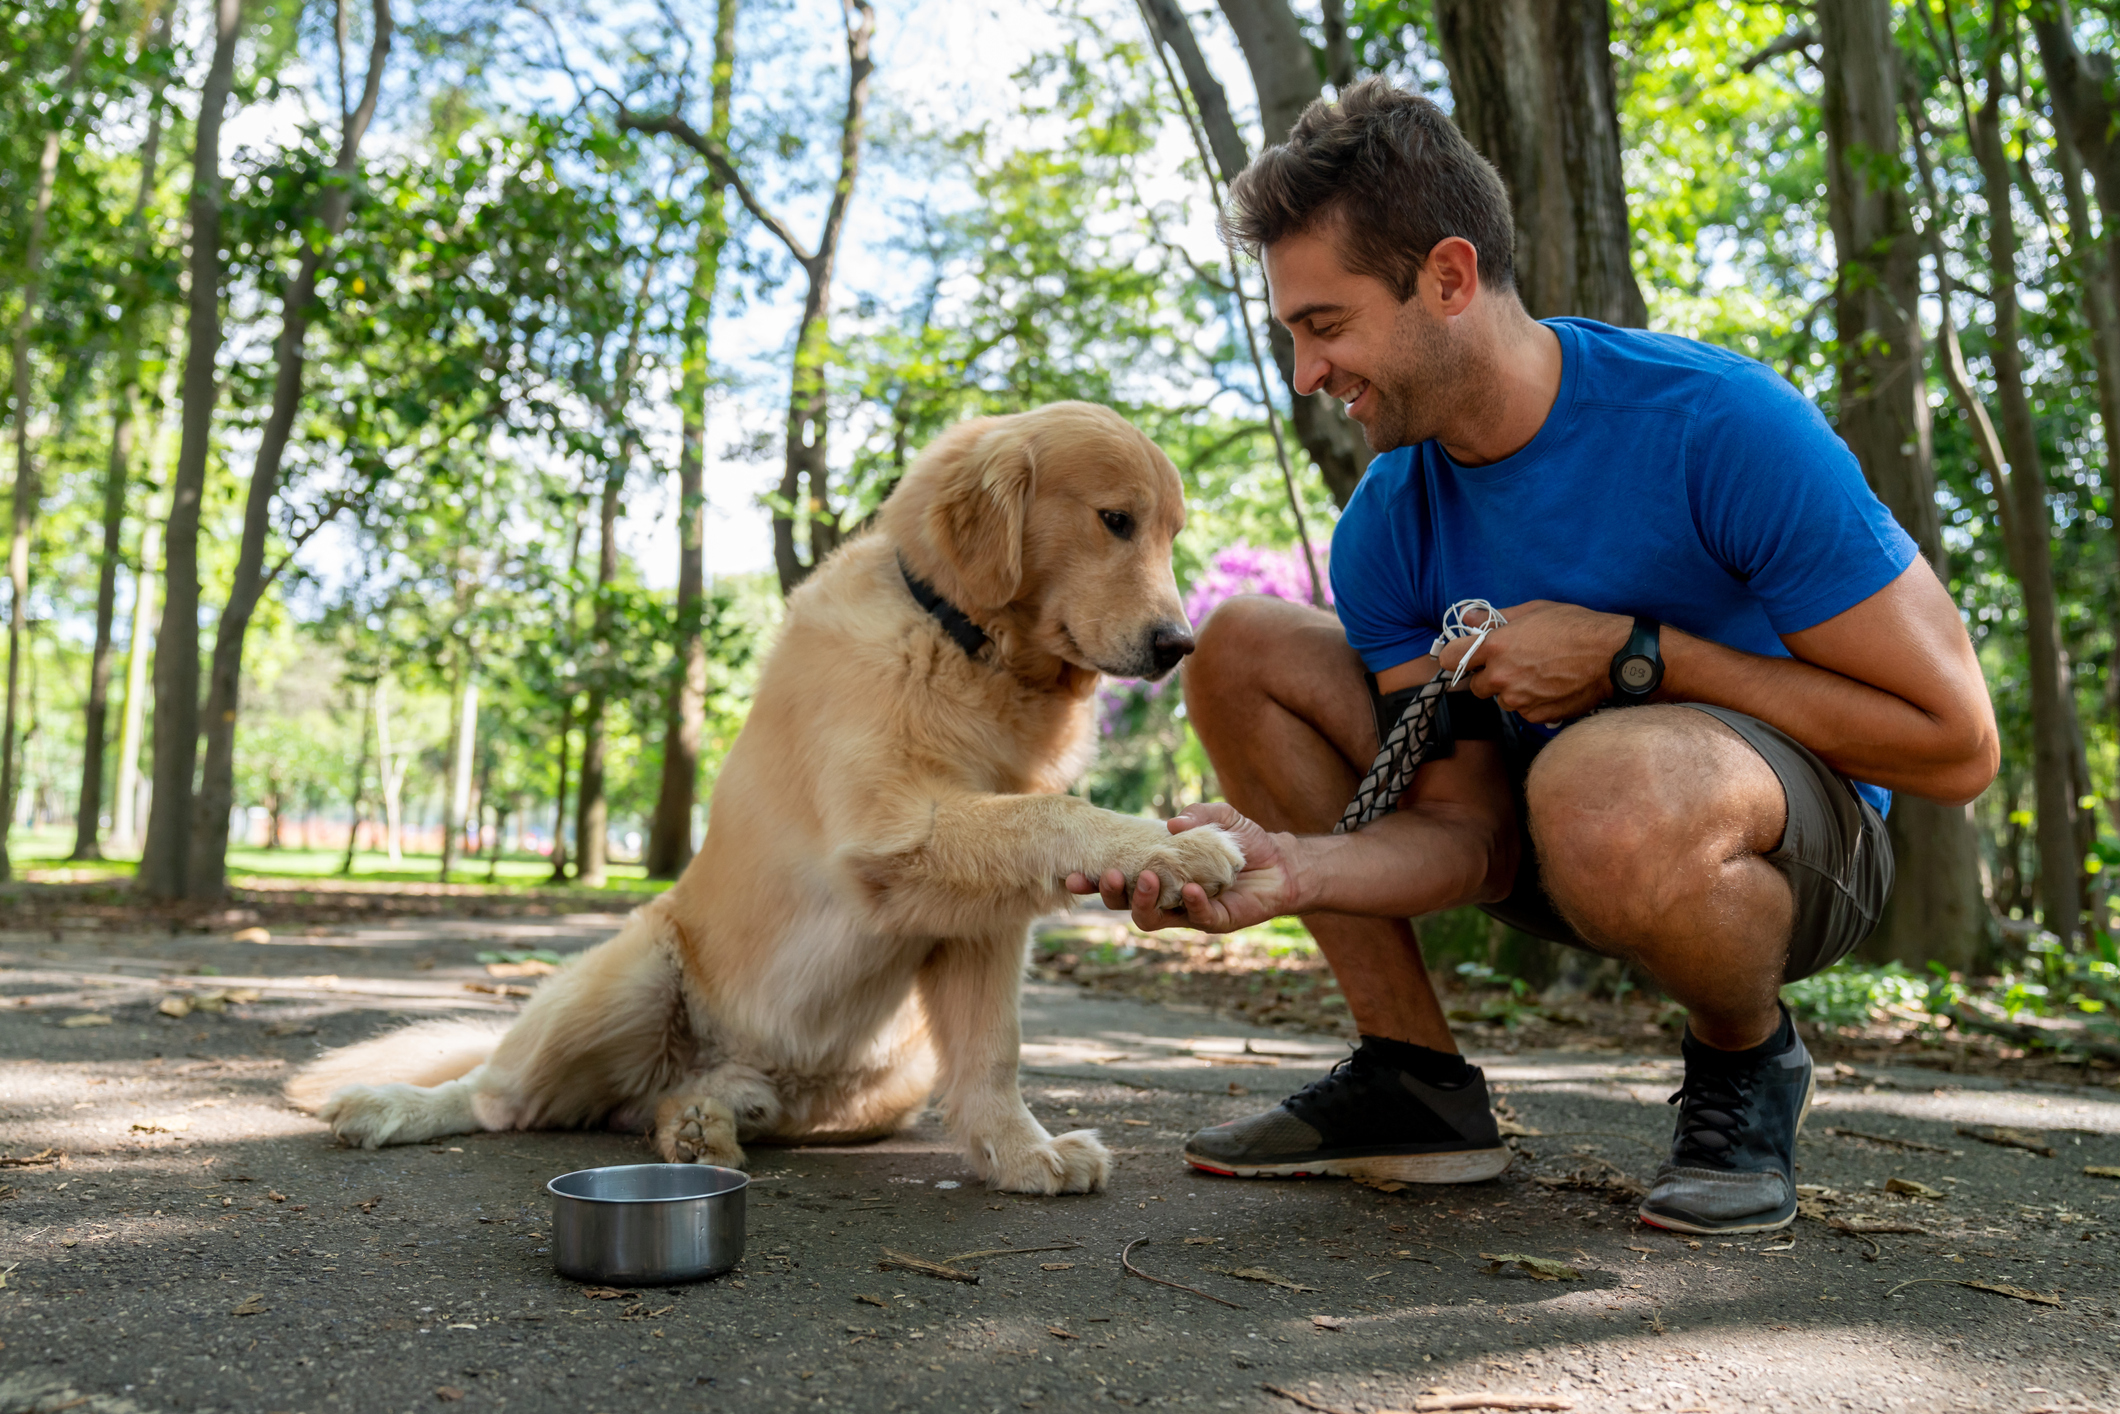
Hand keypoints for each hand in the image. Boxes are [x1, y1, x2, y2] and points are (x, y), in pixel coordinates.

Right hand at [1064, 802, 1297, 933]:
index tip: (1071, 874)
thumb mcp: (1219, 816)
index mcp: (1155, 871)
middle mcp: (1163, 895)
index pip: (1116, 879)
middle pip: (1122, 903)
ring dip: (1141, 902)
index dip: (1091, 881)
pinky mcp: (1212, 921)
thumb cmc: (1241, 841)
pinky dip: (1191, 904)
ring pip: (1149, 918)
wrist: (1280, 863)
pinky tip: (1192, 888)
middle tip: (1108, 874)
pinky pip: (1194, 918)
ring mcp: (1185, 912)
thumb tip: (1173, 823)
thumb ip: (1197, 813)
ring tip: (1146, 879)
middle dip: (1109, 892)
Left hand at [1435, 600, 1633, 722]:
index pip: (1449, 658)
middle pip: (1475, 685)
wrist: (1612, 656)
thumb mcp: (1534, 611)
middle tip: (1513, 664)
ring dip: (1511, 691)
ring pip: (1501, 700)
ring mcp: (1517, 699)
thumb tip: (1468, 617)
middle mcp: (1500, 676)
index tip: (1466, 656)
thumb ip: (1496, 617)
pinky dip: (1531, 703)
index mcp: (1495, 646)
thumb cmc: (1575, 627)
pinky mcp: (1535, 715)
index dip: (1456, 656)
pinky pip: (1523, 712)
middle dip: (1488, 676)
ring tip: (1538, 674)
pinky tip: (1550, 687)